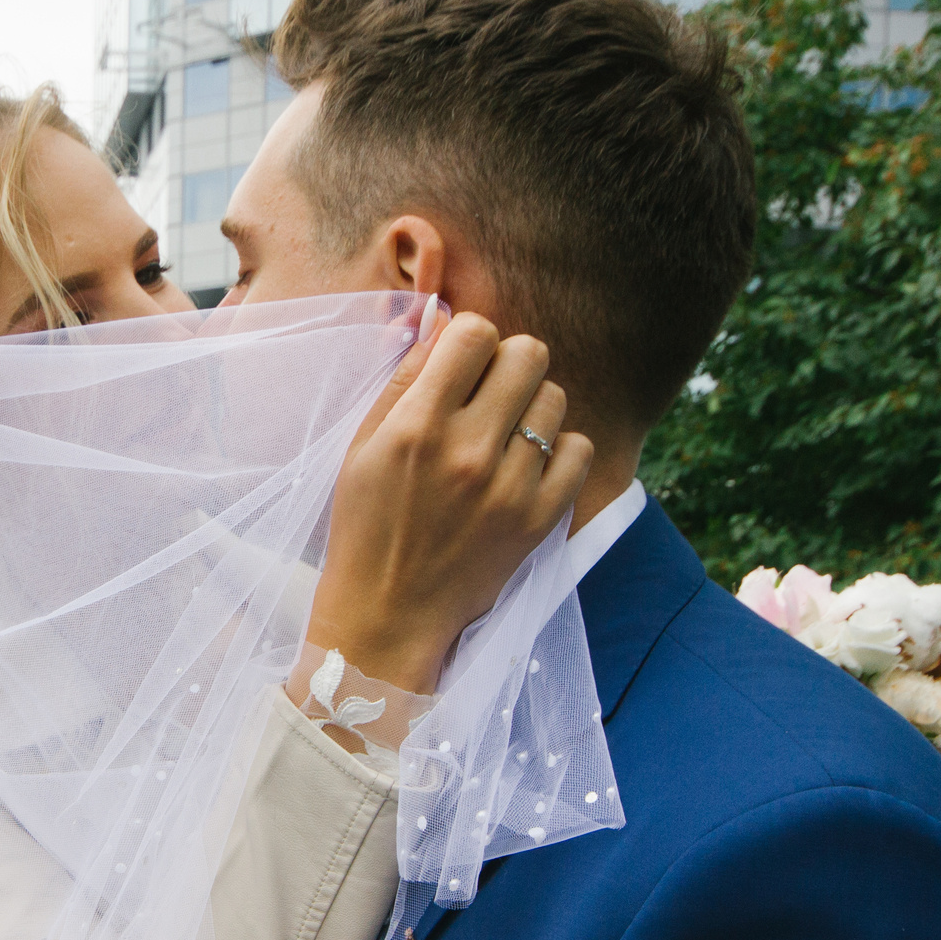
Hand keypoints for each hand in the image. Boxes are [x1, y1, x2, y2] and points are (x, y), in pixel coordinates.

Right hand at [305, 310, 591, 693]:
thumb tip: (445, 326)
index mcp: (416, 426)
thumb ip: (404, 382)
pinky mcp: (539, 519)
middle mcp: (467, 451)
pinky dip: (557, 450)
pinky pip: (578, 449)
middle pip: (528, 354)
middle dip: (507, 364)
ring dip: (532, 407)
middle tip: (487, 395)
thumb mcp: (363, 447)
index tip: (460, 364)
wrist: (388, 614)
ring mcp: (509, 487)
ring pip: (555, 398)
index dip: (469, 339)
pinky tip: (526, 466)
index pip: (474, 332)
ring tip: (503, 436)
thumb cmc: (366, 526)